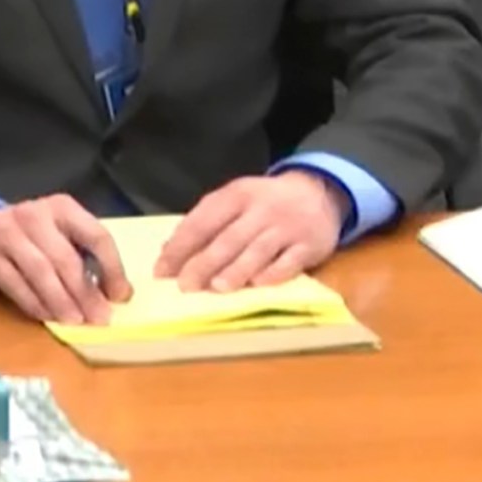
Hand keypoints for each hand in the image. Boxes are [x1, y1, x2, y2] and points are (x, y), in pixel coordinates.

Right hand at [0, 195, 132, 324]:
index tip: (120, 296)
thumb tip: (115, 293)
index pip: (96, 236)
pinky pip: (15, 284)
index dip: (112, 268)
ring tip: (75, 321)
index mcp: (62, 208)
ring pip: (40, 271)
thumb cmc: (30, 237)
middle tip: (99, 318)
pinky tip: (47, 317)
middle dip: (85, 292)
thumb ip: (84, 254)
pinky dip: (34, 303)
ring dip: (61, 301)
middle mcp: (35, 216)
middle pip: (65, 257)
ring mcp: (8, 234)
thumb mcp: (58, 233)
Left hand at [158, 172, 343, 291]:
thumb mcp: (235, 200)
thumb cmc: (265, 202)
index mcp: (236, 195)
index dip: (180, 246)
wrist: (319, 192)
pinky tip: (257, 285)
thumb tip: (168, 251)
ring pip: (257, 251)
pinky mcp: (310, 245)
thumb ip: (205, 222)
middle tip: (184, 286)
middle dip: (203, 263)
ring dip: (235, 270)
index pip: (202, 221)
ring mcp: (287, 227)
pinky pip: (289, 262)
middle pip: (228, 239)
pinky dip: (273, 274)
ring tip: (216, 288)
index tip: (161, 270)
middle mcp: (261, 209)